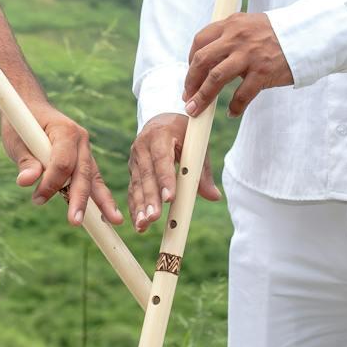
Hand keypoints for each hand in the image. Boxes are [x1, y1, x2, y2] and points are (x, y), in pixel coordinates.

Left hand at [1, 107, 122, 227]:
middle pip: (82, 173)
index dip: (51, 183)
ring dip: (101, 202)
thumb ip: (25, 161)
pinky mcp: (85, 160)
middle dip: (80, 199)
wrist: (30, 108)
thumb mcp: (16, 140)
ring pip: (94, 178)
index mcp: (64, 130)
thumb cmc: (21, 124)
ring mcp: (85, 150)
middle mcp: (81, 139)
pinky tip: (109, 216)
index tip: (36, 199)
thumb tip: (26, 181)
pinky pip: (93, 180)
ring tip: (114, 222)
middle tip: (76, 221)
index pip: (62, 162)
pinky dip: (99, 197)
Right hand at [127, 113, 220, 232]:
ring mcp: (134, 159)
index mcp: (160, 135)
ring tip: (144, 225)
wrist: (160, 122)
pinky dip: (135, 208)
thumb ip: (202, 170)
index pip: (162, 159)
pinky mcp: (132, 170)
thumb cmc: (183, 134)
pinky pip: (132, 191)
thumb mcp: (196, 145)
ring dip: (140, 207)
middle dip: (150, 198)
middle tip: (154, 217)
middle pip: (147, 175)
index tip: (170, 198)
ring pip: (137, 185)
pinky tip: (139, 224)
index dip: (165, 179)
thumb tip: (214, 196)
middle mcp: (143, 146)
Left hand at [183, 13, 293, 117]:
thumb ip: (230, 36)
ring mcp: (249, 55)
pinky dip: (234, 107)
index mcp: (231, 24)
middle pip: (201, 60)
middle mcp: (236, 37)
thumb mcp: (250, 25)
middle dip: (190, 81)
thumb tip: (210, 59)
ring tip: (195, 110)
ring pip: (215, 78)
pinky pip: (242, 94)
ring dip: (202, 97)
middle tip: (187, 97)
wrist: (307, 35)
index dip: (190, 60)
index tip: (191, 75)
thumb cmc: (277, 33)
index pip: (200, 41)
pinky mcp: (263, 72)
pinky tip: (231, 113)